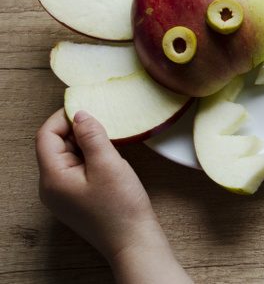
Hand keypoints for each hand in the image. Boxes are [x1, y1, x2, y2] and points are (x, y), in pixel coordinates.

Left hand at [36, 109, 189, 283]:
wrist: (133, 241)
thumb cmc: (121, 207)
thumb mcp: (109, 164)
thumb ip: (92, 136)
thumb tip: (81, 114)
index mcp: (52, 177)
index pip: (46, 136)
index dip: (63, 117)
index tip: (88, 106)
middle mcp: (50, 187)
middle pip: (54, 146)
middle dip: (76, 130)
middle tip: (105, 124)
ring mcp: (61, 195)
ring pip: (66, 157)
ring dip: (85, 144)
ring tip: (110, 142)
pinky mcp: (74, 199)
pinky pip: (75, 170)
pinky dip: (89, 158)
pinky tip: (109, 160)